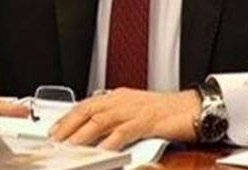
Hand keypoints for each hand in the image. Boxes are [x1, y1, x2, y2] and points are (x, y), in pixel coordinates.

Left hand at [48, 88, 200, 149]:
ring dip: (83, 134)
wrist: (193, 108)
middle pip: (88, 111)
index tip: (54, 130)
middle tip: (55, 139)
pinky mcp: (147, 121)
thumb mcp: (135, 113)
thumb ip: (116, 121)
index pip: (86, 105)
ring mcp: (134, 110)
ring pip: (101, 120)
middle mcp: (123, 100)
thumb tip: (96, 134)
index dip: (68, 117)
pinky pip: (124, 131)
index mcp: (118, 97)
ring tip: (70, 146)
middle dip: (69, 125)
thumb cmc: (167, 113)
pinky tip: (101, 150)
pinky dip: (110, 141)